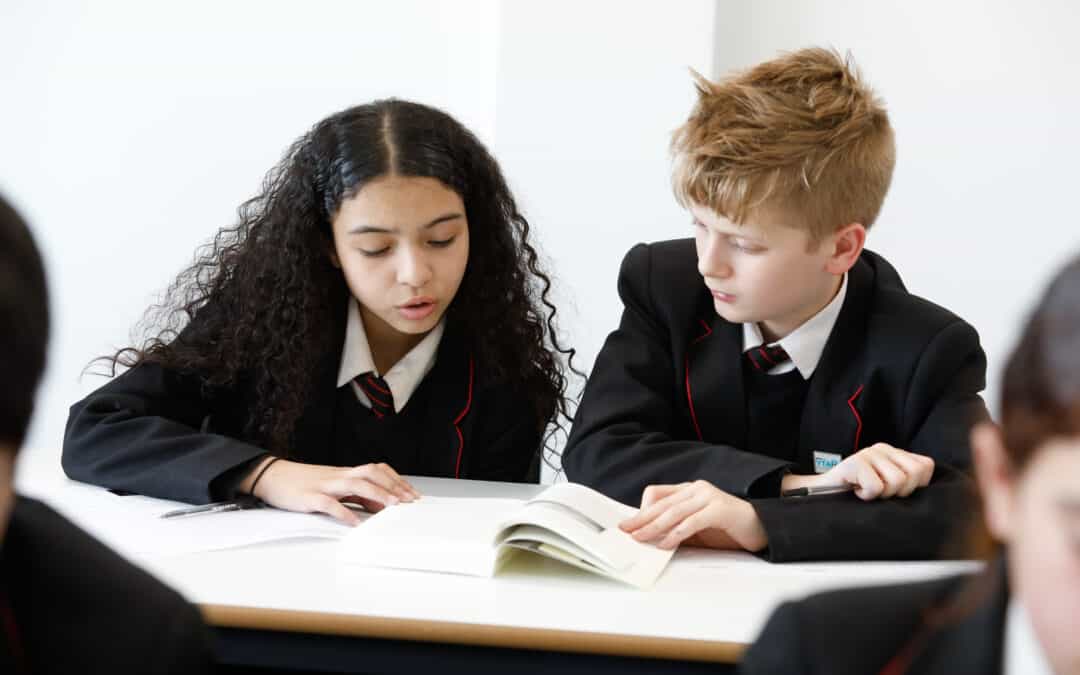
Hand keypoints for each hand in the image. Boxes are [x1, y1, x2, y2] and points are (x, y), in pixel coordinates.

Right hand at [243, 458, 419, 524]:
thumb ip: (356, 495)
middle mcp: (339, 476)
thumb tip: (379, 504)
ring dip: (376, 493)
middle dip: (392, 485)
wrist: (272, 477)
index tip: (412, 494)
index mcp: (346, 474)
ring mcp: (325, 485)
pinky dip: (343, 512)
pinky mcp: (309, 497)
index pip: (377, 471)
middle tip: (408, 501)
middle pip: (371, 472)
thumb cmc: (304, 483)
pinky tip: (353, 522)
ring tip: (391, 506)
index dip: (396, 480)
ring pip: (354, 484)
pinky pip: (328, 503)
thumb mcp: (335, 487)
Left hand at [618, 480, 767, 551]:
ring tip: (640, 539)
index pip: (657, 494)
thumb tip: (650, 539)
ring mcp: (708, 496)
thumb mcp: (696, 528)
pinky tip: (665, 544)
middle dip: (641, 519)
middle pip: (661, 503)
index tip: (630, 525)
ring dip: (654, 527)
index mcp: (689, 490)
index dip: (642, 510)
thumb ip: (676, 528)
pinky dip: (676, 534)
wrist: (761, 529)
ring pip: (673, 511)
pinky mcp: (719, 508)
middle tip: (625, 531)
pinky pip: (692, 521)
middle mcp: (697, 489)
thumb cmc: (727, 530)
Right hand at [783, 444, 934, 500]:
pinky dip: (866, 496)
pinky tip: (856, 491)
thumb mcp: (888, 486)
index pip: (925, 467)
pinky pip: (876, 488)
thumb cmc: (858, 494)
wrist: (821, 494)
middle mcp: (883, 448)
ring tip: (867, 491)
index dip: (915, 486)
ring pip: (897, 482)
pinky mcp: (854, 463)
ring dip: (882, 495)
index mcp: (894, 452)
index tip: (894, 491)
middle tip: (880, 492)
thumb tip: (933, 492)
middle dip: (900, 492)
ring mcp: (868, 453)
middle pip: (914, 474)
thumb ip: (907, 481)